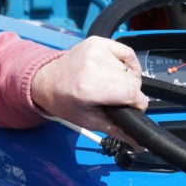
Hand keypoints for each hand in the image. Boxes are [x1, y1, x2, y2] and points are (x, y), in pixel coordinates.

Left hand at [31, 36, 148, 147]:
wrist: (46, 81)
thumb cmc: (64, 102)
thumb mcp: (90, 121)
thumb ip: (118, 131)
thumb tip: (140, 143)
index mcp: (89, 87)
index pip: (131, 93)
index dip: (136, 104)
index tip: (132, 108)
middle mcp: (92, 65)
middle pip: (132, 81)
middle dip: (129, 93)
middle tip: (114, 98)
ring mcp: (95, 50)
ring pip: (130, 69)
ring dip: (126, 79)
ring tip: (109, 85)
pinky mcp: (98, 41)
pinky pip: (127, 53)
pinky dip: (126, 63)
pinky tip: (115, 71)